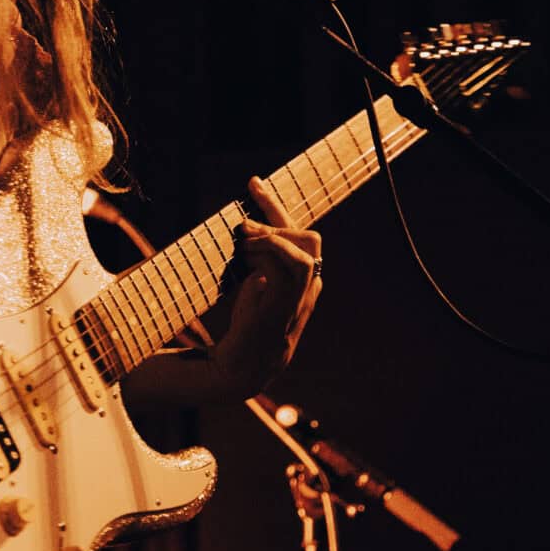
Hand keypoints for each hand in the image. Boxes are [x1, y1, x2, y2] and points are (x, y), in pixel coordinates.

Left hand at [215, 176, 323, 394]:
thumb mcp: (255, 284)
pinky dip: (266, 254)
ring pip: (304, 251)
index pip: (300, 234)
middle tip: (242, 225)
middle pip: (310, 238)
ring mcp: (300, 299)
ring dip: (271, 238)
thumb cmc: (246, 327)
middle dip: (276, 220)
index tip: (253, 183)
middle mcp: (309, 287)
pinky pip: (288, 270)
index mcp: (304, 280)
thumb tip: (247, 228)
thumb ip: (261, 259)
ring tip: (243, 239)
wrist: (239, 368)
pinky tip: (244, 256)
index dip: (276, 206)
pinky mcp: (284, 309)